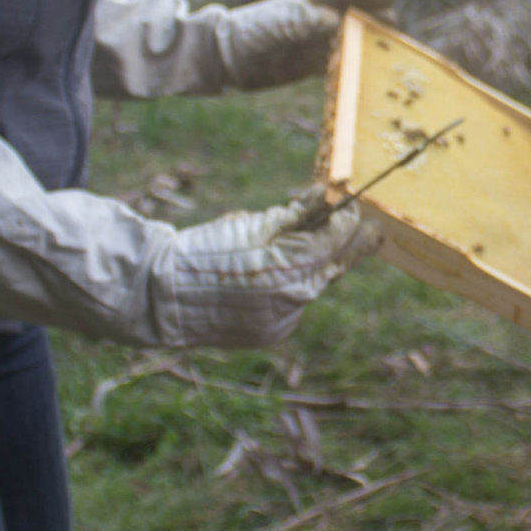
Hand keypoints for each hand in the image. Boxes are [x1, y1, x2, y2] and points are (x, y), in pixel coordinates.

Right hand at [151, 188, 382, 347]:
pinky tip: (274, 277)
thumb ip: (293, 214)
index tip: (355, 207)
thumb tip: (325, 195)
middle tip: (369, 232)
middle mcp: (293, 301)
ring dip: (315, 267)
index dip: (348, 221)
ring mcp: (283, 321)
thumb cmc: (202, 252)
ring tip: (306, 247)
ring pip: (313, 287)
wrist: (161, 298)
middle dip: (347, 247)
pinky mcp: (271, 334)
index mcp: (288, 268)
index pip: (334, 240)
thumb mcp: (249, 225)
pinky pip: (293, 306)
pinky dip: (291, 289)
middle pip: (333, 267)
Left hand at [219, 0, 399, 89]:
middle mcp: (323, 16)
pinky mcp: (317, 62)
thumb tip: (334, 21)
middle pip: (361, 13)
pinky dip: (357, 65)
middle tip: (393, 26)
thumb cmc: (251, 29)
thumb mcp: (277, 22)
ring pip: (357, 38)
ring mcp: (322, 39)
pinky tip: (371, 73)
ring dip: (372, 43)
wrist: (229, 57)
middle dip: (379, 18)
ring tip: (393, 51)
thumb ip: (303, 20)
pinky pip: (344, 61)